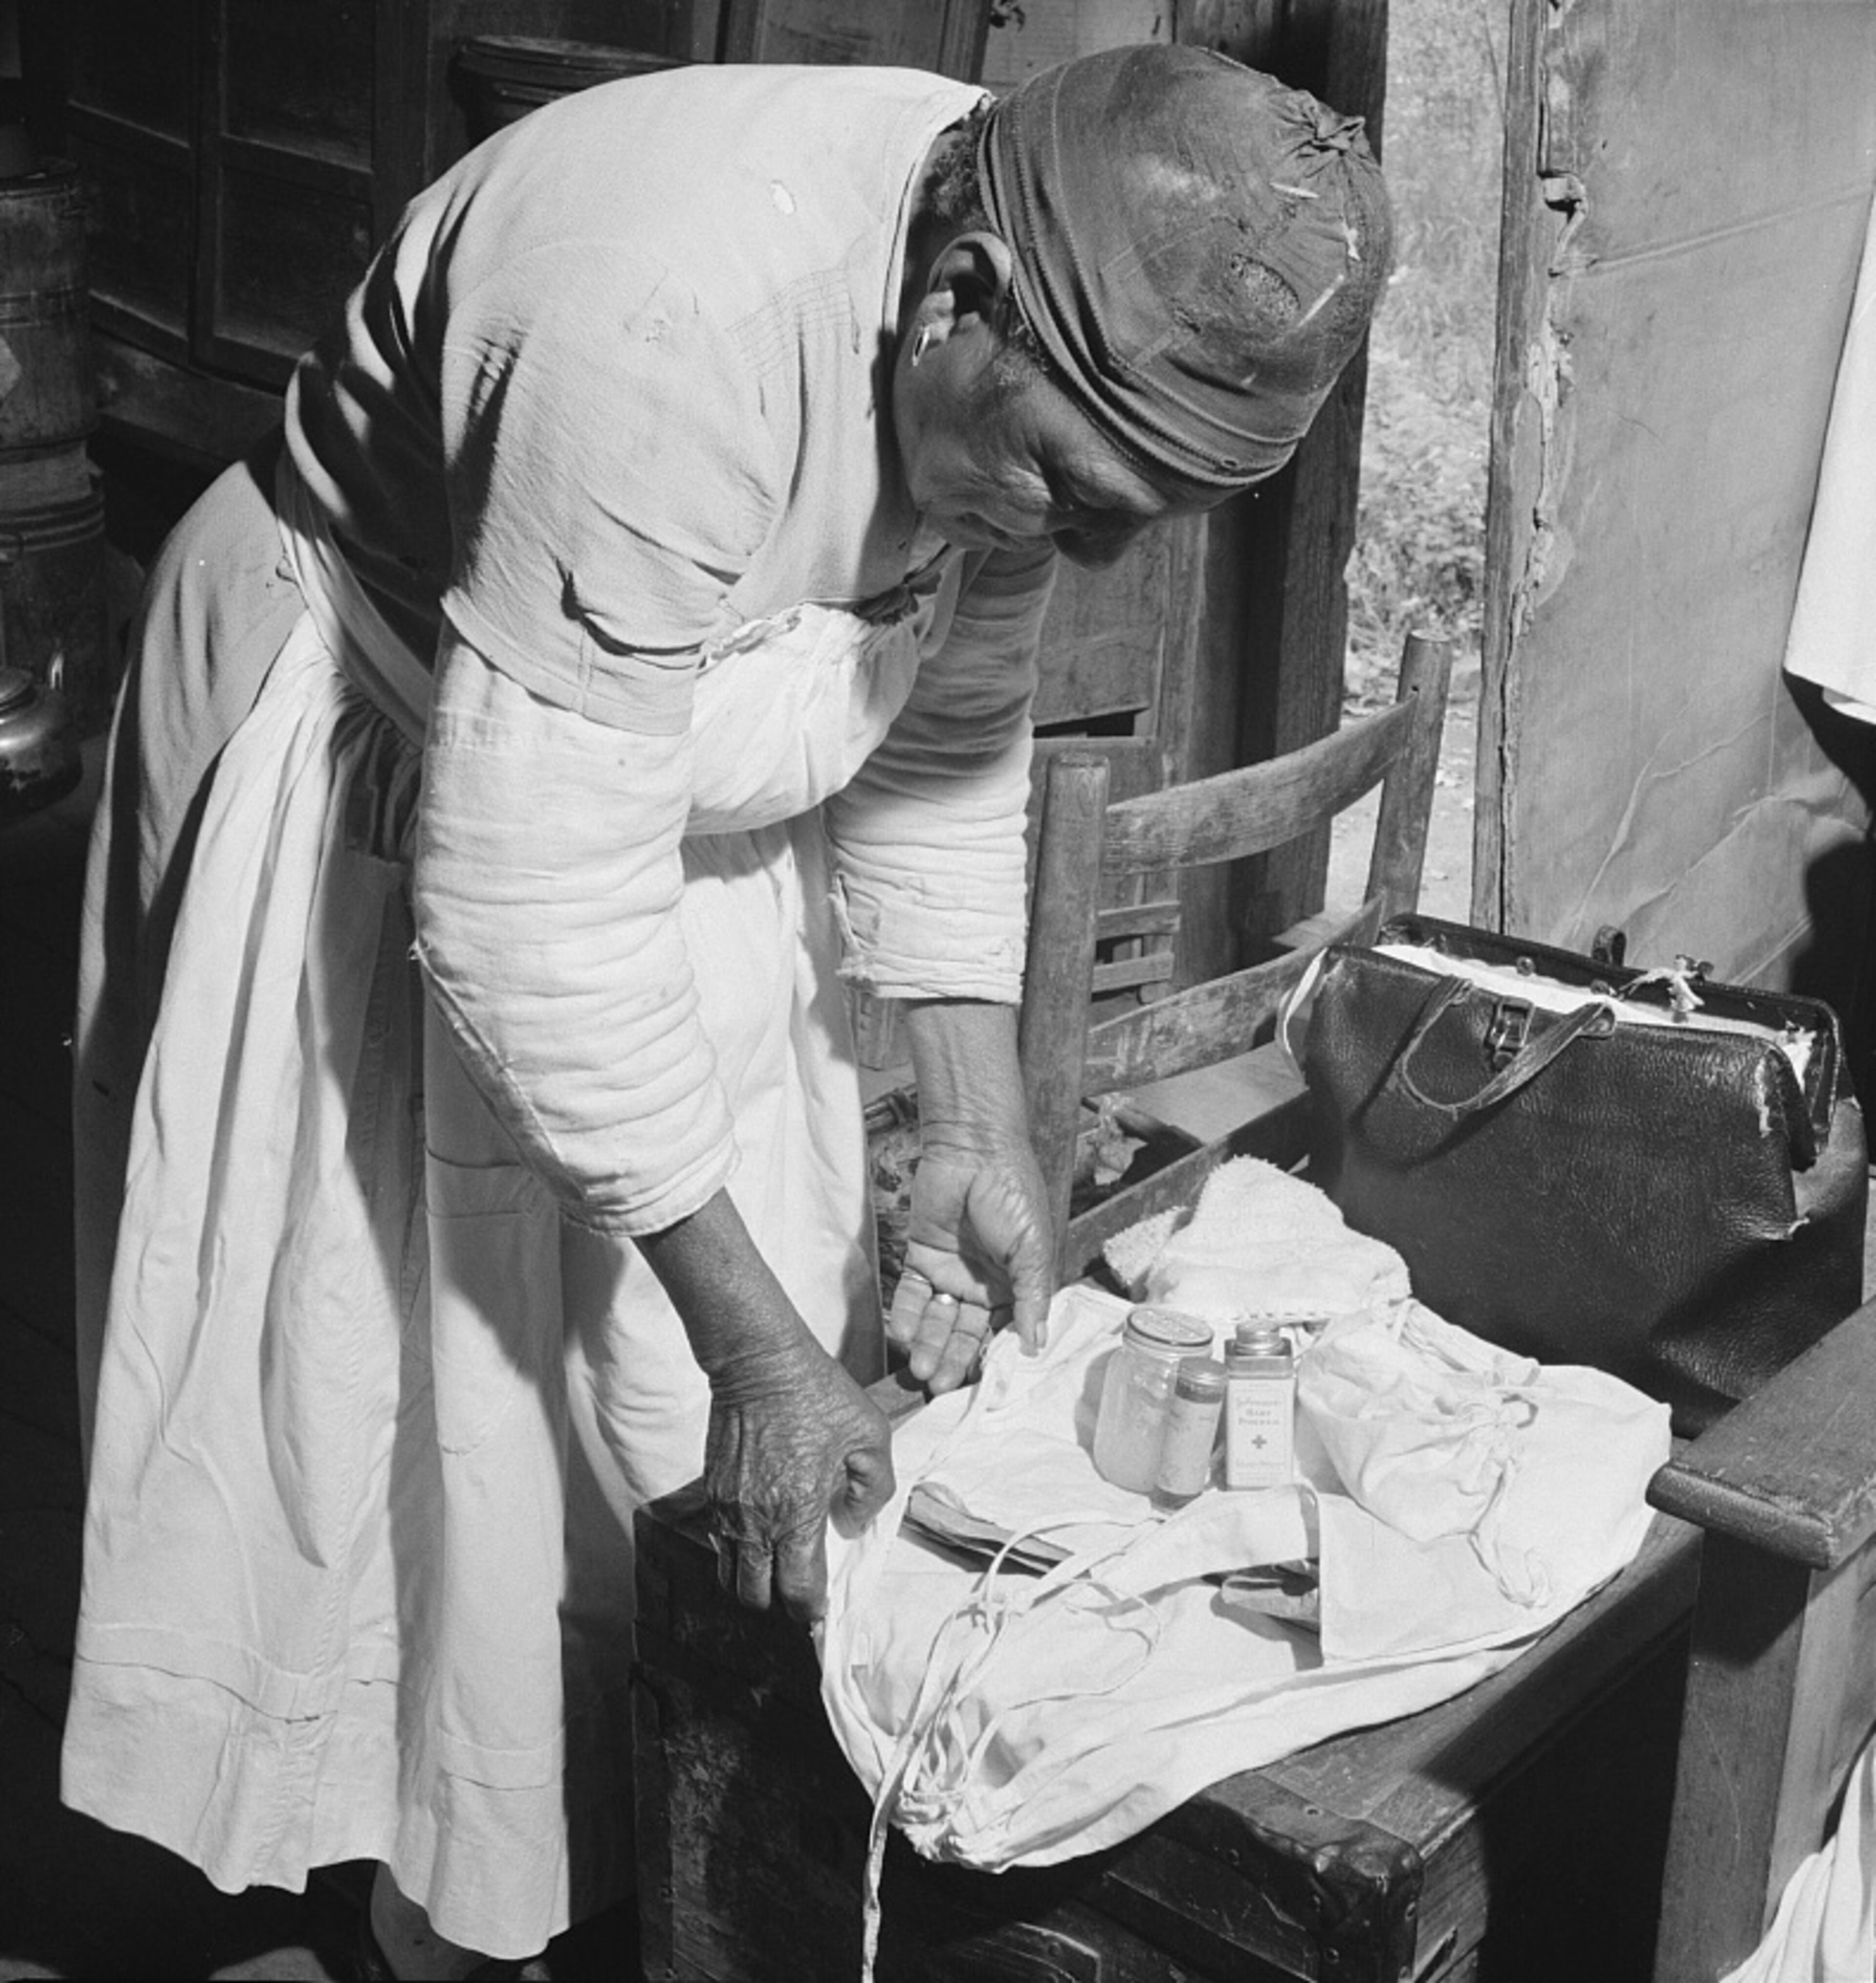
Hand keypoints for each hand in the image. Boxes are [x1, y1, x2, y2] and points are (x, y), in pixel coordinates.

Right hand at [703, 1334, 895, 1620]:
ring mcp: (727, 1506)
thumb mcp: (870, 1435)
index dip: (812, 1610)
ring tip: (778, 1565)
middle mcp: (755, 1519)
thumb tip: (852, 1526)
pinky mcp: (711, 1490)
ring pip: (730, 1574)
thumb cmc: (817, 1393)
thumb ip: (872, 1491)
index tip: (823, 1606)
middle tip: (800, 1589)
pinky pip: (719, 1540)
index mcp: (797, 1511)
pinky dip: (738, 1550)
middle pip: (754, 1596)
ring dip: (753, 1580)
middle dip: (779, 1603)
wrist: (759, 1361)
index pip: (798, 1590)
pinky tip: (762, 1532)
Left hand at [886, 1136, 1053, 1394]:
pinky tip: (904, 1335)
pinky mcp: (921, 1257)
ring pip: (936, 1321)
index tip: (979, 1386)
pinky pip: (912, 1294)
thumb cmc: (1012, 1191)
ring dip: (928, 1346)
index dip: (990, 1357)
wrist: (973, 1147)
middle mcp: (981, 1284)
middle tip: (938, 1387)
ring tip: (920, 1371)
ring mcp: (950, 1272)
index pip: (1001, 1331)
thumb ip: (1032, 1296)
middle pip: (964, 1332)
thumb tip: (1037, 1344)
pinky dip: (907, 1316)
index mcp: (1014, 1284)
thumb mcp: (1033, 1247)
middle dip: (952, 1360)